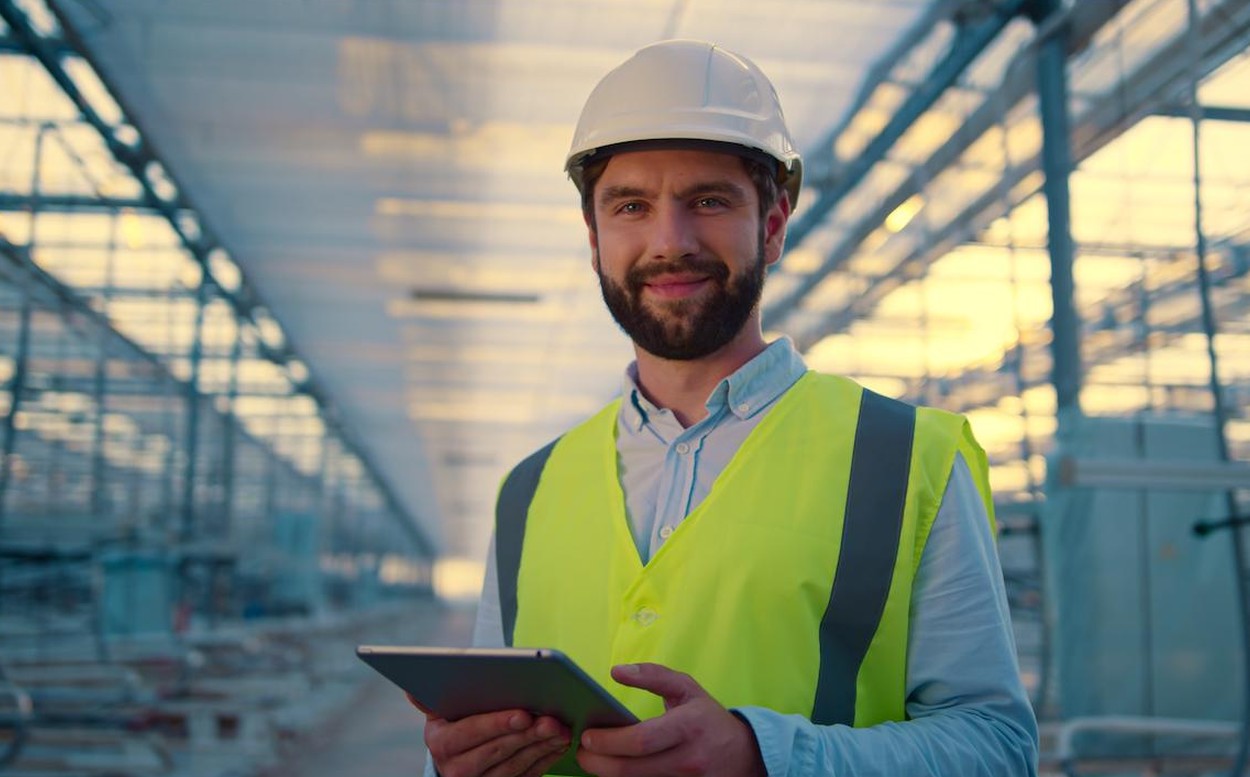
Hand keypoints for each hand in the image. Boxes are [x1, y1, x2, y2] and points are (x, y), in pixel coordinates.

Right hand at [408, 694, 570, 776]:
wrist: (463, 746)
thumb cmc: (457, 715)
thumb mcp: (442, 705)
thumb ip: (432, 697)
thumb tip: (412, 689)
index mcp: (439, 743)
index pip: (467, 734)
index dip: (496, 724)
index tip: (522, 714)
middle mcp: (455, 769)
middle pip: (495, 752)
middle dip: (526, 736)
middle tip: (551, 720)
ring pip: (514, 767)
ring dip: (540, 747)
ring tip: (560, 728)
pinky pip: (528, 776)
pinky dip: (546, 759)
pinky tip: (559, 742)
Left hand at [576, 663, 765, 776]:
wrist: (743, 755)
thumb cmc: (707, 717)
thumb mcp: (686, 688)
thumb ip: (652, 675)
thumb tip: (616, 671)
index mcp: (688, 726)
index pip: (642, 740)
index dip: (610, 741)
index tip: (588, 736)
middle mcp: (688, 759)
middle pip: (632, 770)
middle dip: (599, 764)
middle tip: (582, 753)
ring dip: (609, 775)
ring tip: (594, 761)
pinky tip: (614, 770)